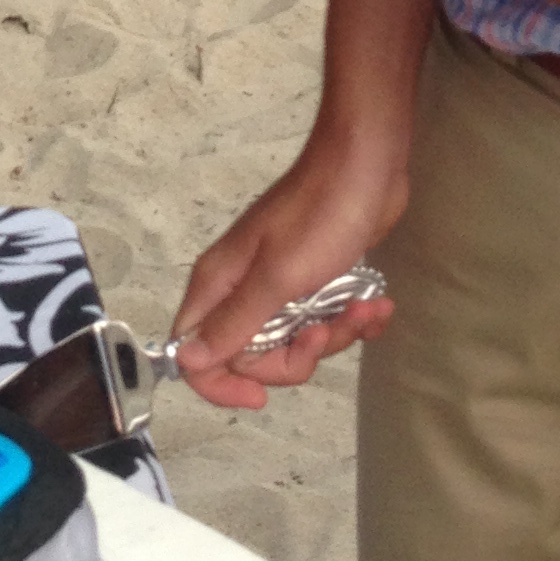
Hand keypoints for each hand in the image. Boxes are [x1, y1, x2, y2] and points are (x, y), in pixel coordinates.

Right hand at [170, 132, 403, 411]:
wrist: (368, 164)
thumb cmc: (320, 216)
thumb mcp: (277, 277)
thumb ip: (232, 323)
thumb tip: (182, 363)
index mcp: (220, 287)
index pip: (196, 356)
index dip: (222, 384)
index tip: (261, 396)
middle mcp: (242, 291)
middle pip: (253, 358)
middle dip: (297, 356)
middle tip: (326, 331)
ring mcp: (281, 286)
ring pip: (296, 343)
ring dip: (336, 335)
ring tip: (364, 308)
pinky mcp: (316, 282)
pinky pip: (326, 322)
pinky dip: (355, 321)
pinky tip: (377, 306)